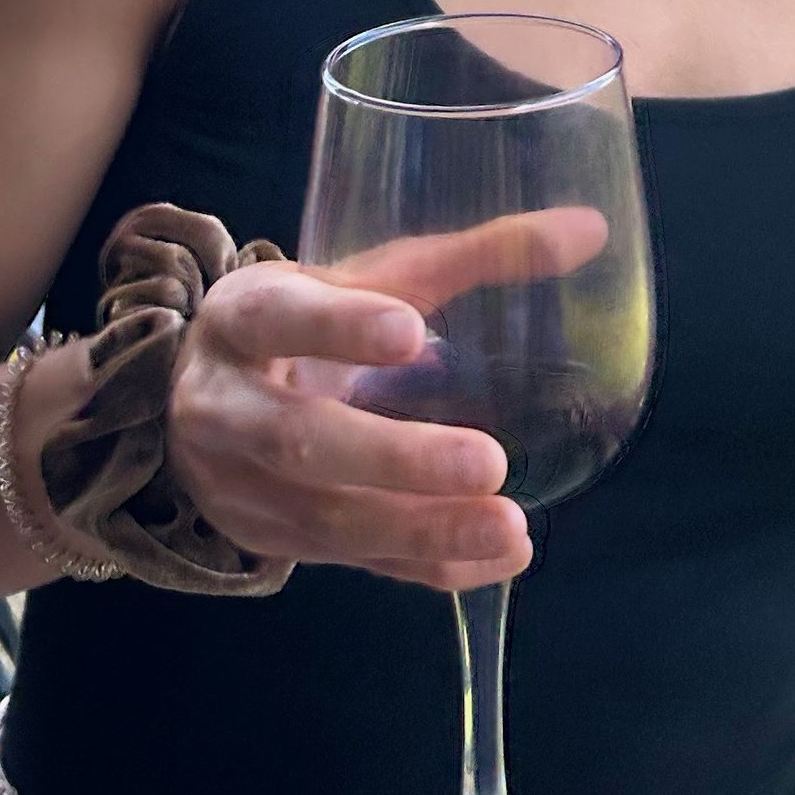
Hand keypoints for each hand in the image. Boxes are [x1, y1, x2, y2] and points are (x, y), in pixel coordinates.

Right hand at [166, 243, 541, 591]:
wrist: (202, 398)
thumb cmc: (305, 323)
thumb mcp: (363, 276)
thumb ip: (471, 255)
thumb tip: (592, 230)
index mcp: (243, 318)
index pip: (281, 319)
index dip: (340, 327)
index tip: (410, 331)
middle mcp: (228, 408)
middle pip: (301, 442)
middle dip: (396, 459)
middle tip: (488, 461)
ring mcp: (241, 489)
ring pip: (328, 520)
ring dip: (422, 529)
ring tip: (510, 527)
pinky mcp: (273, 542)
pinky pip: (355, 562)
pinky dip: (427, 564)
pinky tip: (497, 559)